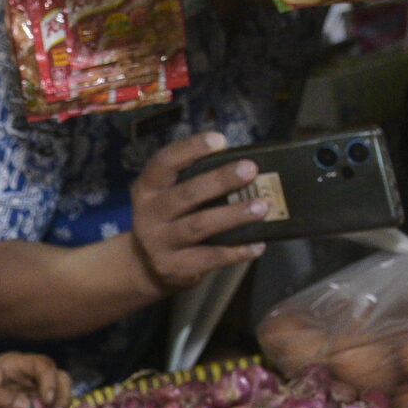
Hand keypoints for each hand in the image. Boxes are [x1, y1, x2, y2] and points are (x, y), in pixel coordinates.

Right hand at [128, 132, 267, 295]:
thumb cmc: (170, 219)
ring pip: (198, 226)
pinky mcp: (175, 267)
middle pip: (186, 195)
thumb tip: (245, 167)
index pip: (164, 163)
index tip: (220, 140)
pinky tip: (257, 244)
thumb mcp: (169, 195)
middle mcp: (149, 214)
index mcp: (148, 188)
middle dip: (220, 180)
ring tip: (262, 207)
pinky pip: (210, 258)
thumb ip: (195, 180)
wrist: (145, 266)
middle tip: (250, 170)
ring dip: (232, 215)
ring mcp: (159, 243)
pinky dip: (236, 251)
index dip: (190, 149)